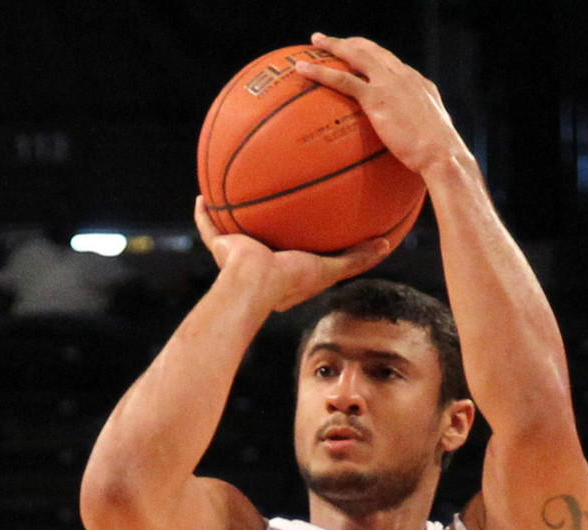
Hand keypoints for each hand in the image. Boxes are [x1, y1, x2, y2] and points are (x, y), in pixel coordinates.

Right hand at [191, 195, 394, 314]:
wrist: (254, 284)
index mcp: (280, 268)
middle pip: (260, 232)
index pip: (291, 247)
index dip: (298, 234)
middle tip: (269, 199)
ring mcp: (235, 254)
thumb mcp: (329, 268)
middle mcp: (256, 260)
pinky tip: (202, 194)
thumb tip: (386, 244)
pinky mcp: (219, 247)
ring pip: (231, 228)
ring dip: (230, 211)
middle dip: (263, 218)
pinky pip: (207, 226)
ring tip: (231, 187)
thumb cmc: (289, 280)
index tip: (305, 218)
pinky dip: (203, 213)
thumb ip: (355, 258)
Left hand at [297, 35, 466, 179]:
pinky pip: (342, 79)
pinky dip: (320, 72)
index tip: (360, 54)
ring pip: (356, 55)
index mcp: (416, 82)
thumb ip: (417, 132)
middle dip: (351, 43)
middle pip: (372, 51)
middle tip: (332, 41)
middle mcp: (403, 75)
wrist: (443, 154)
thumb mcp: (431, 137)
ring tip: (315, 42)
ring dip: (333, 46)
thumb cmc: (440, 157)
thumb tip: (412, 149)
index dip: (373, 56)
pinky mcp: (377, 97)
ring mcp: (389, 83)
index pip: (391, 62)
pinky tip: (303, 69)